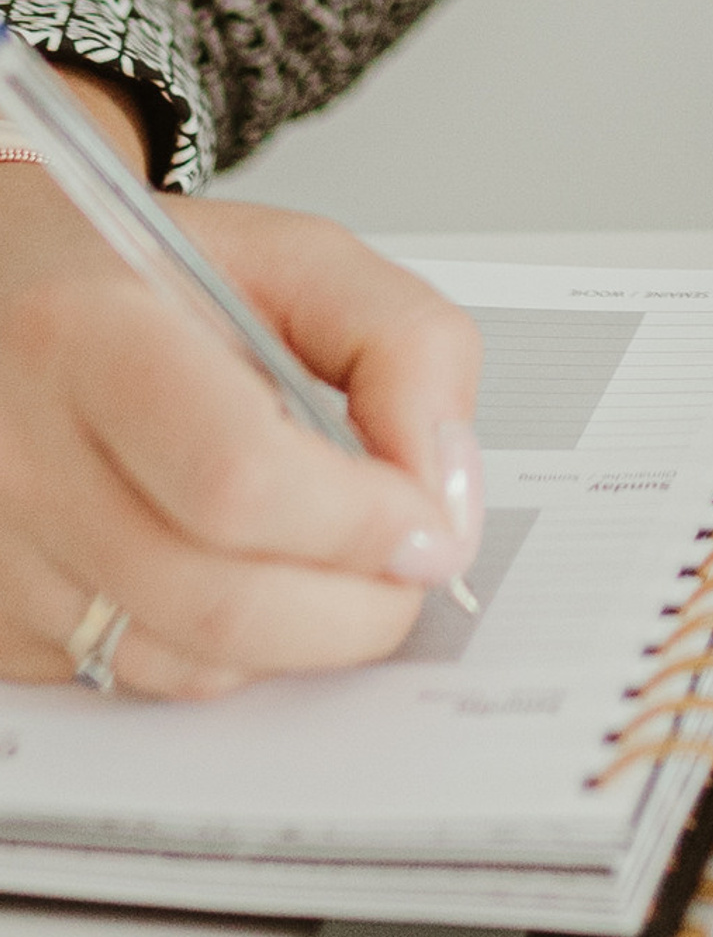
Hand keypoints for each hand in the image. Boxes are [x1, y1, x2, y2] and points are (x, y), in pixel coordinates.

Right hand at [0, 152, 485, 699]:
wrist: (8, 291)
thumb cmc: (149, 277)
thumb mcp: (296, 258)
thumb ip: (404, 345)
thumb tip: (444, 489)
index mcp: (89, 333)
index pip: (238, 480)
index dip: (358, 523)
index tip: (428, 522)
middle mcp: (18, 454)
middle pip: (215, 600)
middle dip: (353, 606)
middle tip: (407, 564)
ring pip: (184, 662)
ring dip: (295, 634)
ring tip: (327, 555)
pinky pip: (138, 678)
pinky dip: (221, 647)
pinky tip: (233, 567)